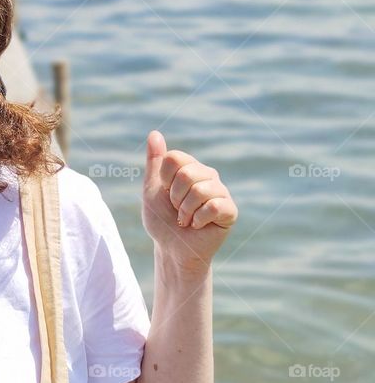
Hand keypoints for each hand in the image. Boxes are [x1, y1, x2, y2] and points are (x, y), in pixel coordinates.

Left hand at [141, 130, 237, 272]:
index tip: (166, 192)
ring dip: (185, 211)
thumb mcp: (151, 188)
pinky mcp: (230, 210)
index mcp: (189, 166)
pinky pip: (214, 206)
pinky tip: (198, 225)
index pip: (174, 158)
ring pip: (199, 190)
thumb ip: (154, 161)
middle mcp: (207, 175)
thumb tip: (154, 133)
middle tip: (177, 210)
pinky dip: (199, 219)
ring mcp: (220, 191)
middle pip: (186, 174)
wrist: (172, 249)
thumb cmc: (162, 219)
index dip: (164, 179)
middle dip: (175, 197)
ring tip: (186, 219)